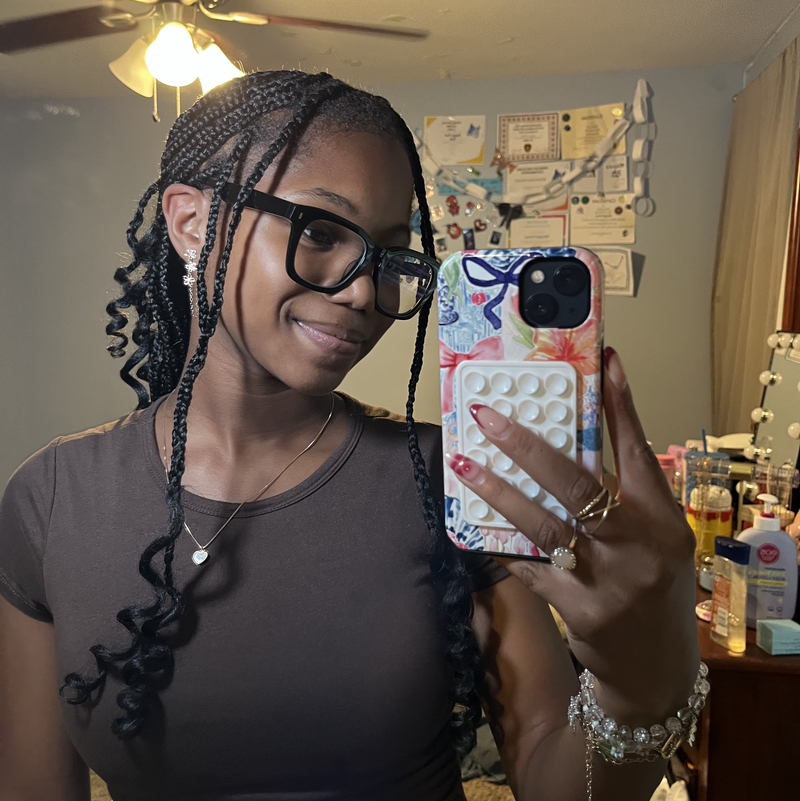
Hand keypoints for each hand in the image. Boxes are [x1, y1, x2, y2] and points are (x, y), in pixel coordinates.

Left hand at [446, 347, 699, 720]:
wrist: (657, 668)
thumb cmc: (653, 590)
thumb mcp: (655, 539)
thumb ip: (623, 499)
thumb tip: (571, 447)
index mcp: (661, 517)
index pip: (637, 449)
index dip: (620, 403)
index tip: (604, 361)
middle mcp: (640, 543)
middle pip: (577, 481)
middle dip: (527, 444)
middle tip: (487, 415)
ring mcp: (611, 579)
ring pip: (544, 523)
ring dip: (498, 491)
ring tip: (463, 463)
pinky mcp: (581, 610)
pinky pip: (530, 566)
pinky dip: (504, 544)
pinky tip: (476, 526)